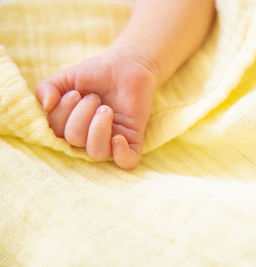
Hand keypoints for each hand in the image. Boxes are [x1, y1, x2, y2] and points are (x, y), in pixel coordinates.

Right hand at [36, 50, 156, 168]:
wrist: (128, 64)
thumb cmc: (97, 73)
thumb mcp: (66, 78)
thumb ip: (46, 88)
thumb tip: (47, 106)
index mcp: (71, 126)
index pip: (57, 132)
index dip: (62, 113)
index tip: (76, 93)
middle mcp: (90, 137)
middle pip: (75, 139)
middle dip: (83, 113)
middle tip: (95, 98)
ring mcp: (112, 140)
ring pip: (97, 152)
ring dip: (99, 127)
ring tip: (106, 109)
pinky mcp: (133, 139)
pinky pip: (127, 162)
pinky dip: (122, 155)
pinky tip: (119, 137)